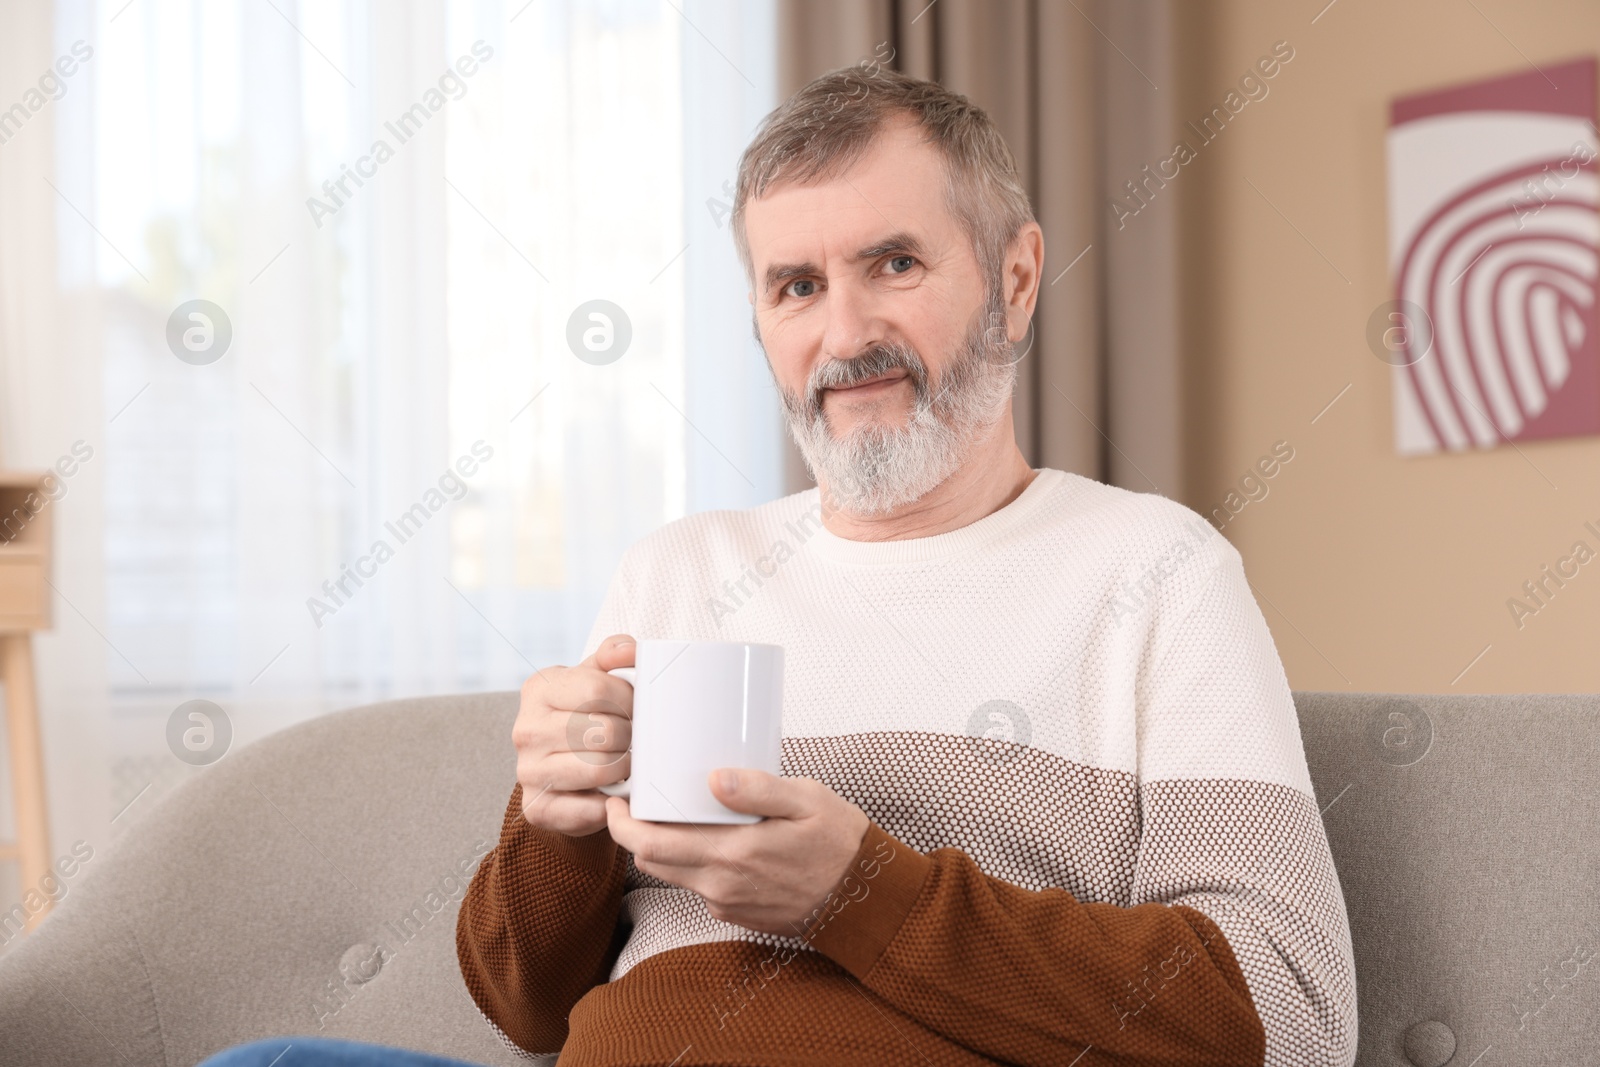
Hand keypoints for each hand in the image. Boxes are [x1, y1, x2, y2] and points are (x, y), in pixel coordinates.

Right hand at [512, 633, 636, 835]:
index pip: (597, 688)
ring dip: (624, 767)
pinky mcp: (537, 808)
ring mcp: (527, 770)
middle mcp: (525, 729)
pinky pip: (588, 808)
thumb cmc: (585, 716)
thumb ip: (613, 655)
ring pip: (599, 769)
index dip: (629, 700)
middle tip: (634, 739)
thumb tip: (629, 651)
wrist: (564, 767)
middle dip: (631, 736)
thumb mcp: (595, 678)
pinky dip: (610, 803)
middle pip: (603, 731)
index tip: (636, 708)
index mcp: (538, 689)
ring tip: (627, 761)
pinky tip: (613, 792)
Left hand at [604, 769, 869, 935]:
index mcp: (733, 854)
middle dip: (634, 833)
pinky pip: (701, 886)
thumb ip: (758, 789)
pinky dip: (695, 862)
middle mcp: (722, 886)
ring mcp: (728, 904)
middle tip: (636, 801)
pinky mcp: (737, 913)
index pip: (652, 845)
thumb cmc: (840, 844)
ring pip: (674, 875)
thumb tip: (712, 778)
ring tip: (676, 814)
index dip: (622, 824)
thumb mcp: (808, 801)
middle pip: (652, 862)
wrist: (866, 900)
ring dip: (665, 847)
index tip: (616, 799)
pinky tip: (715, 838)